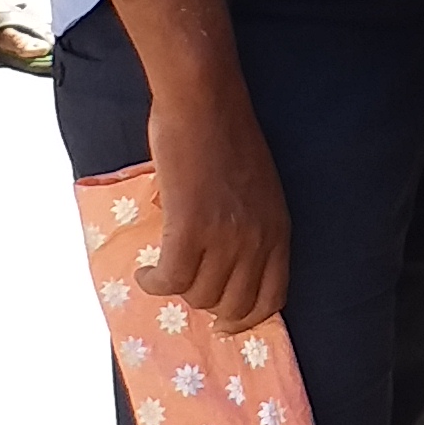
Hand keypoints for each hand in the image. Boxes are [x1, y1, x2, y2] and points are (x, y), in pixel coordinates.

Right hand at [141, 54, 291, 330]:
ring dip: (176, 290)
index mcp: (278, 231)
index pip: (272, 298)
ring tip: (161, 270)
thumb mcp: (257, 189)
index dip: (246, 318)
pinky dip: (154, 283)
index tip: (225, 322)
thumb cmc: (227, 135)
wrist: (205, 103)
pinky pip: (171, 281)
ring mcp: (225, 238)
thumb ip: (250, 226)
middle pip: (233, 305)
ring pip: (199, 296)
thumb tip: (225, 261)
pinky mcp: (189, 229)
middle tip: (185, 288)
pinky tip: (145, 272)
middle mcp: (257, 241)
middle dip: (207, 305)